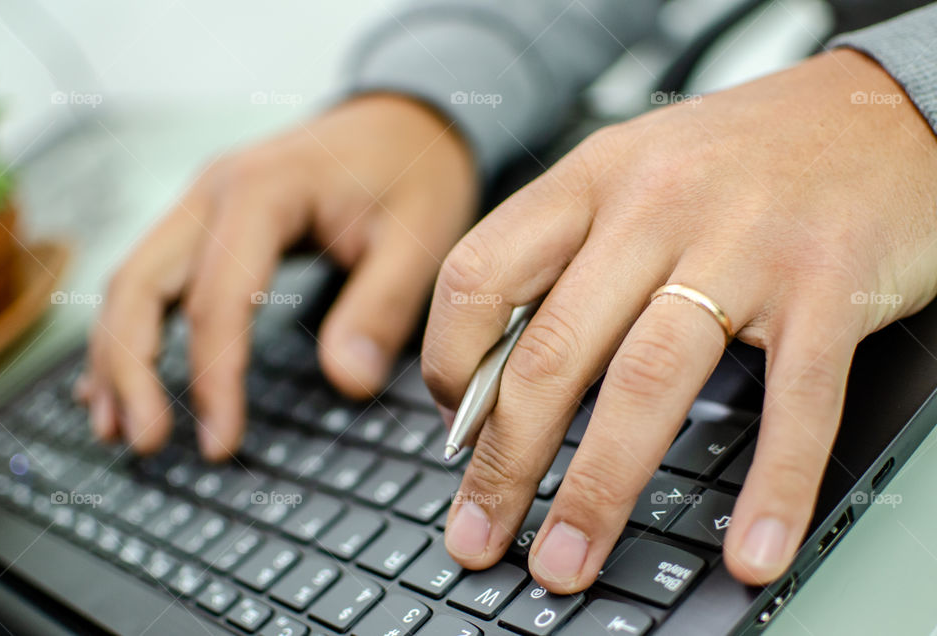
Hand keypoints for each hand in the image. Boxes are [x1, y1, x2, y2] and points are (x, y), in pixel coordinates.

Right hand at [81, 94, 476, 459]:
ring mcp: (202, 202)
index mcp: (263, 191)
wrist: (404, 123)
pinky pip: (147, 275)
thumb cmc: (414, 174)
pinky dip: (127, 329)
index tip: (221, 442)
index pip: (216, 299)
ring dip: (116, 355)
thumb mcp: (418, 239)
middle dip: (131, 370)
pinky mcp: (205, 219)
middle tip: (146, 444)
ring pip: (130, 280)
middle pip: (139, 284)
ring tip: (116, 427)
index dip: (213, 377)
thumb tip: (346, 381)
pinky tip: (118, 378)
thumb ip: (382, 309)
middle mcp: (214, 191)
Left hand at [423, 49, 936, 590]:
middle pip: (553, 352)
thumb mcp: (629, 175)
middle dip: (505, 462)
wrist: (874, 109)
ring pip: (648, 384)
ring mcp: (744, 245)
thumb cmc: (738, 155)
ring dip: (597, 490)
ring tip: (567, 560)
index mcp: (591, 178)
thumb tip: (496, 370)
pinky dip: (772, 484)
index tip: (454, 424)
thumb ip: (564, 258)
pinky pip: (794, 400)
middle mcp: (655, 206)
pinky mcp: (828, 284)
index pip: (479, 275)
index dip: (449, 362)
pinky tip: (749, 548)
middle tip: (480, 534)